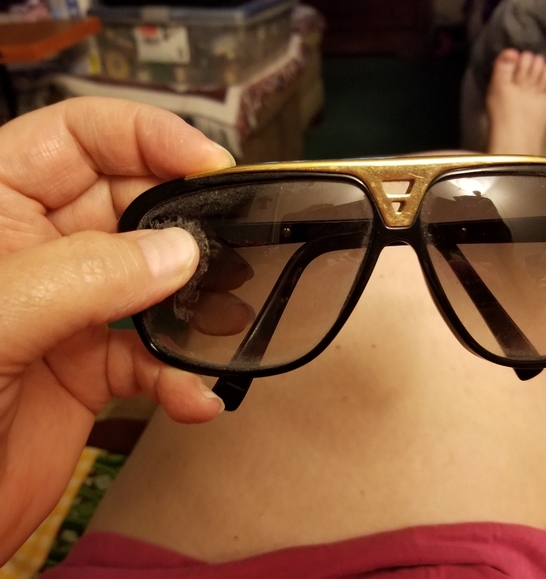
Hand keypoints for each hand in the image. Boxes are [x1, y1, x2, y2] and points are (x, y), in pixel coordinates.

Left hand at [0, 97, 234, 560]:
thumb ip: (83, 278)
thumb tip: (179, 252)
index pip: (79, 137)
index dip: (148, 137)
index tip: (211, 166)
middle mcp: (39, 250)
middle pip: (132, 205)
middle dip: (185, 225)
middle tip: (235, 249)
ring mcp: (71, 309)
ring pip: (152, 280)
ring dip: (197, 299)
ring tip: (231, 316)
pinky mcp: (91, 367)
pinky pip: (151, 356)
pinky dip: (180, 376)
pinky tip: (196, 397)